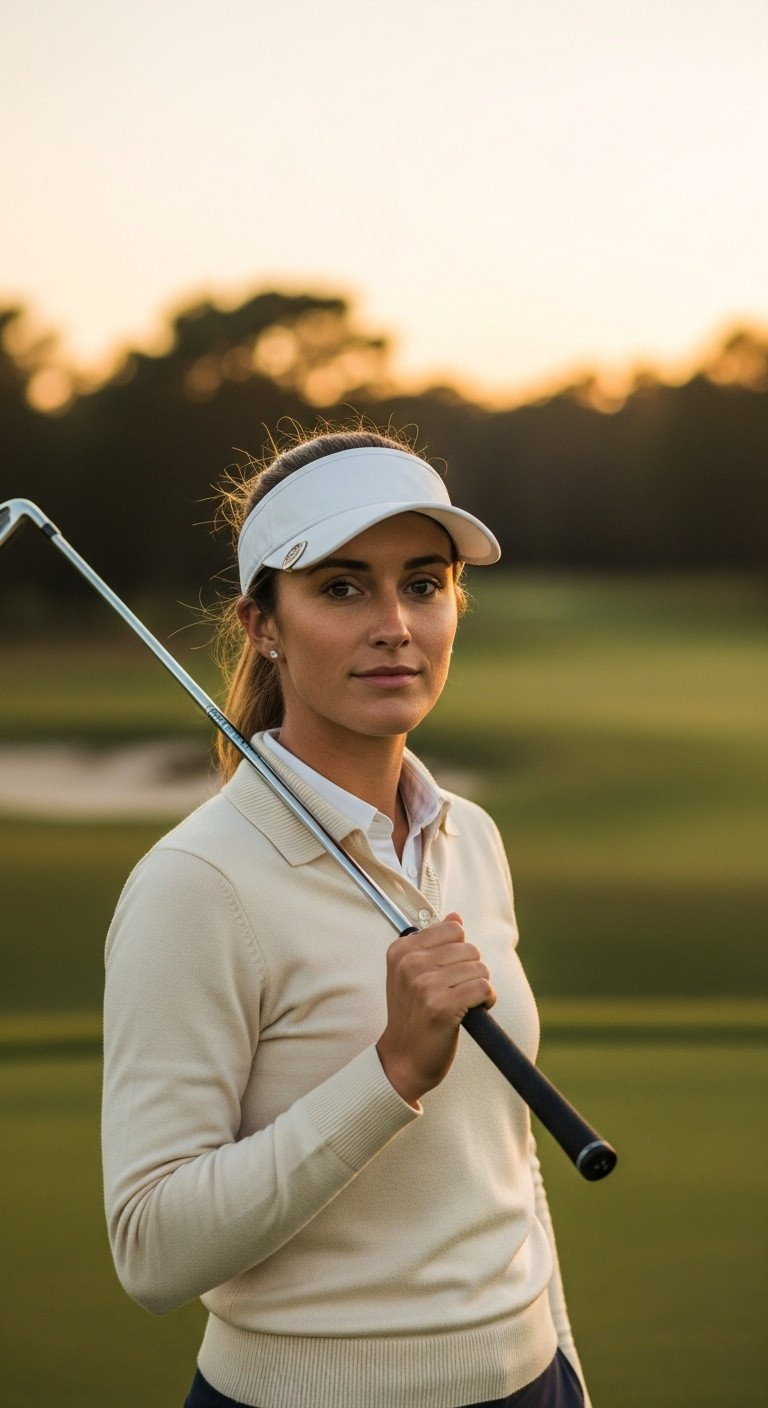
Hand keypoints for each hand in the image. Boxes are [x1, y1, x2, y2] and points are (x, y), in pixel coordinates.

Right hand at [376, 912, 495, 1107]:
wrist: (404, 1059)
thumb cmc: (413, 1015)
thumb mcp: (413, 973)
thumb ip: (434, 943)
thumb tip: (455, 916)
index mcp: (401, 950)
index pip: (453, 928)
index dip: (460, 951)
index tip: (449, 972)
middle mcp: (409, 964)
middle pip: (469, 948)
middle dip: (471, 970)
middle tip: (457, 991)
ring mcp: (423, 985)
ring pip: (479, 968)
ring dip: (480, 987)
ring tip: (463, 1003)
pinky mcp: (441, 1007)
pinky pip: (483, 987)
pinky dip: (487, 1000)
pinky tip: (474, 1011)